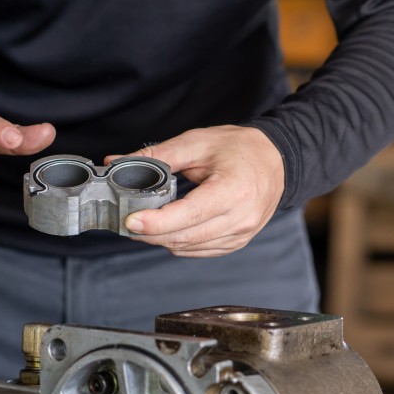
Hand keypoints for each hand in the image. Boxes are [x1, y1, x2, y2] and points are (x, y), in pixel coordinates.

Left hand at [111, 125, 283, 257]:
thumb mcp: (198, 142)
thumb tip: (117, 161)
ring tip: (143, 224)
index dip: (156, 223)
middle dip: (150, 233)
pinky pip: (200, 251)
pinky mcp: (238, 242)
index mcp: (233, 191)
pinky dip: (179, 243)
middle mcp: (240, 218)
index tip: (129, 220)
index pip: (189, 216)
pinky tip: (168, 229)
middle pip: (185, 237)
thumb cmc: (240, 148)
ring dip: (162, 240)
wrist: (277, 160)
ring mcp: (241, 234)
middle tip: (125, 221)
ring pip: (189, 248)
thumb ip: (158, 155)